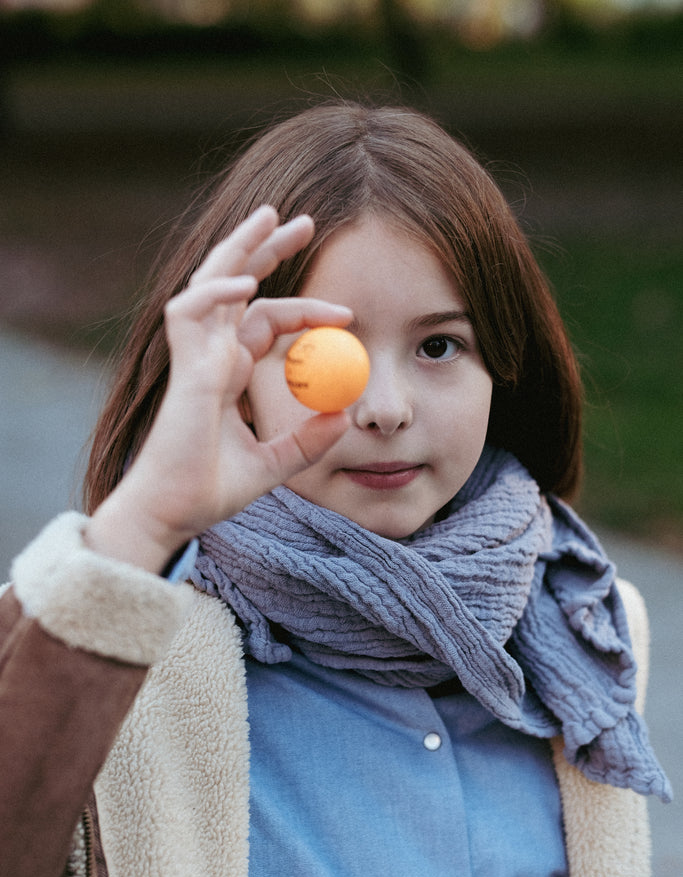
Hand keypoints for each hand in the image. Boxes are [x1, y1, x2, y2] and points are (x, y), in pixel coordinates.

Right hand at [86, 207, 351, 571]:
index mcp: (227, 371)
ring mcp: (194, 357)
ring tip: (272, 218)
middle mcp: (210, 355)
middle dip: (267, 249)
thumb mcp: (274, 464)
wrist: (173, 512)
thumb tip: (344, 415)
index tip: (346, 314)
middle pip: (238, 285)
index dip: (303, 308)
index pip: (265, 319)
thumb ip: (308, 440)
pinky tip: (248, 285)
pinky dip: (217, 294)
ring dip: (241, 248)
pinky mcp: (182, 368)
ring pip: (213, 284)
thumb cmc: (211, 490)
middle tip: (306, 222)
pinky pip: (191, 313)